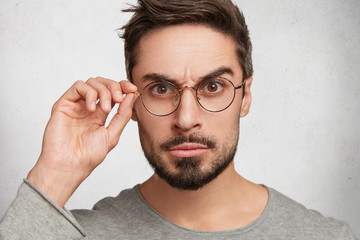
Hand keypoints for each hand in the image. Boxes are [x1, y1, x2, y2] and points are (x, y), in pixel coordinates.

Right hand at [27, 77, 137, 207]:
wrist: (69, 165)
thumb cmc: (88, 155)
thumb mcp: (113, 134)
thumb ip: (123, 114)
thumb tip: (132, 95)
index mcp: (100, 114)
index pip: (113, 93)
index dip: (124, 87)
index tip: (133, 90)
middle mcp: (88, 107)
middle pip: (104, 84)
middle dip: (115, 87)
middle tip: (119, 99)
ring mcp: (76, 105)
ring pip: (92, 82)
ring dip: (104, 91)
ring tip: (106, 109)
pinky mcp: (64, 104)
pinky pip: (78, 86)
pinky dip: (89, 93)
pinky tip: (93, 109)